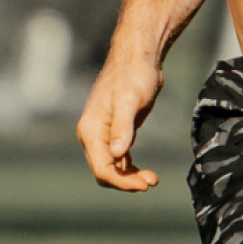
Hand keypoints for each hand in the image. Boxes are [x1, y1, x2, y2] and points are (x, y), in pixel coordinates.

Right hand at [76, 58, 164, 191]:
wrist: (137, 58)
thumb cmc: (134, 75)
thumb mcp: (130, 101)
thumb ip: (123, 128)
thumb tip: (116, 155)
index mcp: (90, 130)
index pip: (102, 168)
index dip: (121, 182)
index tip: (144, 185)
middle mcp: (92, 135)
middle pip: (105, 171)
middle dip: (126, 182)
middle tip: (152, 182)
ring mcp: (103, 134)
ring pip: (112, 167)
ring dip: (129, 177)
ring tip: (152, 179)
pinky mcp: (116, 132)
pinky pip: (118, 159)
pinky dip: (129, 168)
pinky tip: (145, 172)